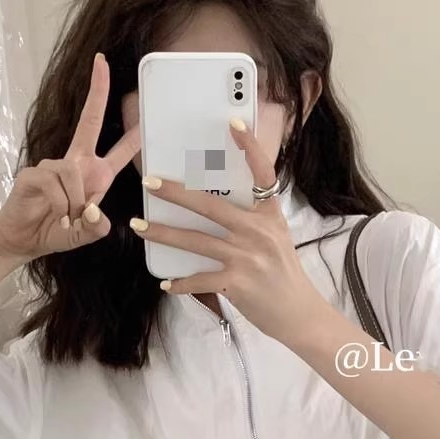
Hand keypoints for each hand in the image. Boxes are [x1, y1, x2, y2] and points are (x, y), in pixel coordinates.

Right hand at [0, 52, 142, 263]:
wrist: (23, 241)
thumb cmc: (55, 231)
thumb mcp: (86, 233)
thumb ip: (96, 227)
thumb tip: (93, 211)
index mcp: (94, 174)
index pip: (119, 148)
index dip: (133, 130)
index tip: (142, 102)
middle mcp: (75, 163)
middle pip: (89, 120)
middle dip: (97, 91)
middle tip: (101, 62)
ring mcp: (51, 165)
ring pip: (72, 172)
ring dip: (74, 202)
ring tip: (68, 220)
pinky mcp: (33, 174)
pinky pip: (54, 184)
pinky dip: (60, 205)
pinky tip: (58, 217)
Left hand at [128, 121, 327, 349]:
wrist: (299, 314)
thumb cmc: (285, 276)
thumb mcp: (276, 239)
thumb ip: (251, 221)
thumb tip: (212, 209)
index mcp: (270, 216)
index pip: (262, 174)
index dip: (250, 148)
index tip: (234, 124)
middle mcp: (258, 232)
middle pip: (210, 206)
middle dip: (175, 193)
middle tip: (149, 182)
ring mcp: (247, 257)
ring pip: (195, 240)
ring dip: (163, 234)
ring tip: (140, 227)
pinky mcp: (238, 283)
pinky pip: (200, 279)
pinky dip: (181, 283)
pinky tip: (166, 283)